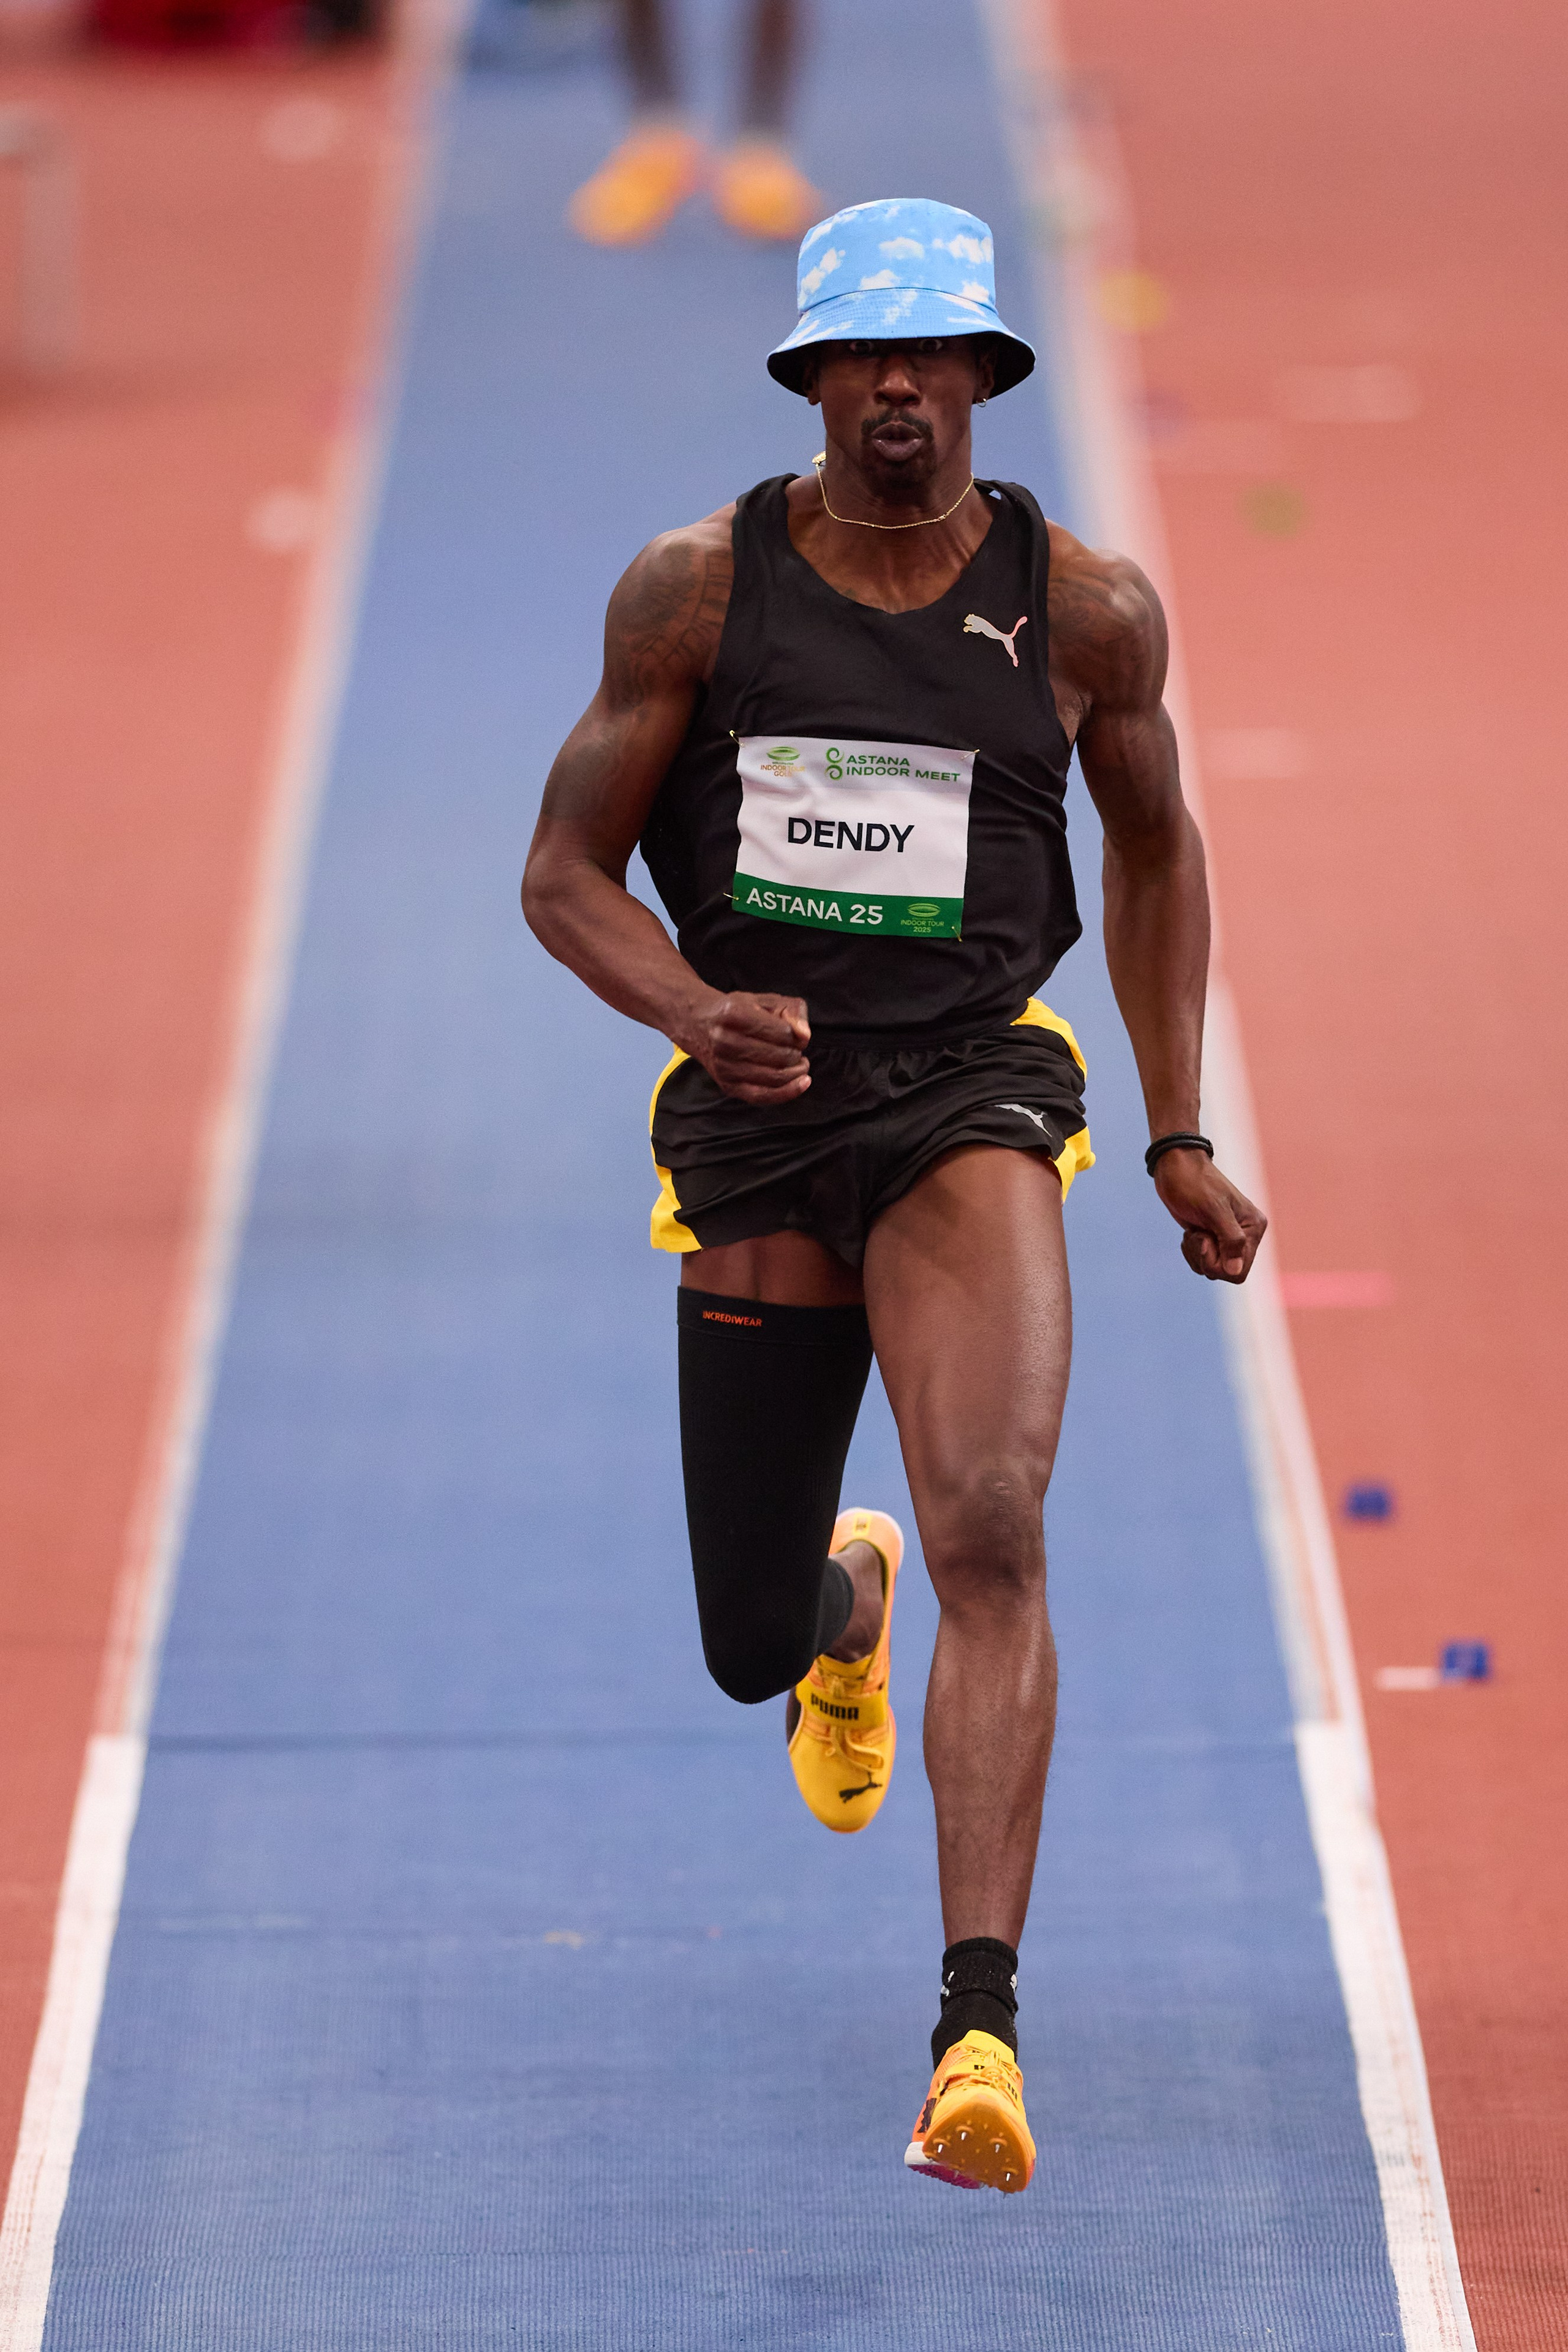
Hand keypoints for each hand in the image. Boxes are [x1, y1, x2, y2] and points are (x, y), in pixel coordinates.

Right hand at [684, 992, 811, 1103]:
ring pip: (775, 1077)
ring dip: (796, 1071)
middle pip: (780, 1056)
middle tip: (797, 1050)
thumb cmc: (737, 1011)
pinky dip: (787, 1092)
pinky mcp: (727, 1085)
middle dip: (797, 1054)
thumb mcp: (765, 1000)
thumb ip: (792, 1010)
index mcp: (735, 1014)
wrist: (699, 1024)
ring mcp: (724, 1066)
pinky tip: (802, 1083)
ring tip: (800, 1064)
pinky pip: (763, 1096)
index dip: (797, 1035)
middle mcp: (725, 1041)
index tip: (797, 1035)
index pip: (782, 1032)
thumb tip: (804, 1036)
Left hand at [1153, 1149, 1265, 1282]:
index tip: (1204, 1239)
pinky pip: (1204, 1261)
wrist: (1175, 1167)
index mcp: (1253, 1227)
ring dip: (1196, 1253)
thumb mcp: (1213, 1210)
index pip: (1239, 1270)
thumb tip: (1236, 1271)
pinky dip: (1192, 1251)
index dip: (1217, 1263)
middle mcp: (1245, 1235)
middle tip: (1197, 1233)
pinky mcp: (1213, 1238)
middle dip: (1205, 1258)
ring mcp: (1228, 1237)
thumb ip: (1230, 1240)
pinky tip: (1191, 1232)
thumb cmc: (1194, 1183)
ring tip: (1194, 1230)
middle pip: (1226, 1272)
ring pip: (1213, 1269)